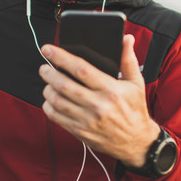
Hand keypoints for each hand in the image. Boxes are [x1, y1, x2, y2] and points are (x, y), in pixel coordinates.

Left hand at [39, 34, 159, 166]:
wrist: (136, 141)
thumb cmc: (134, 109)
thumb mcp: (136, 83)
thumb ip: (128, 60)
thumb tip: (126, 39)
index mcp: (111, 90)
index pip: (81, 69)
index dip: (62, 57)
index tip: (49, 50)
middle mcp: (98, 105)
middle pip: (65, 85)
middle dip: (49, 73)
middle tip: (44, 67)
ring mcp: (88, 120)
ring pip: (58, 101)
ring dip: (48, 89)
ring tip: (48, 82)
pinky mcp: (81, 132)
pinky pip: (57, 118)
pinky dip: (49, 106)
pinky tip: (50, 99)